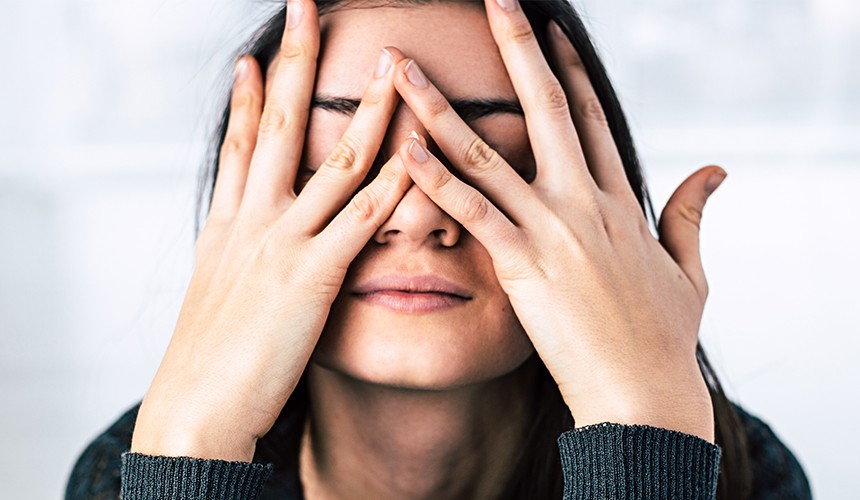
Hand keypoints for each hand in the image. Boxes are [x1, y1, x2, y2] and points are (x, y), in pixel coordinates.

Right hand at [130, 0, 412, 460]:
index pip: (240, 144)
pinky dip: (392, 184)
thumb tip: (244, 243)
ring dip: (366, 109)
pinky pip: (360, 219)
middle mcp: (253, 220)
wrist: (197, 406)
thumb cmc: (209, 360)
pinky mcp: (313, 277)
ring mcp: (283, 243)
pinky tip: (417, 153)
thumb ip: (237, 258)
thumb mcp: (217, 294)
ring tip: (390, 63)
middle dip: (295, 64)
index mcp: (228, 225)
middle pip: (279, 126)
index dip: (248, 97)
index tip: (258, 56)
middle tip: (308, 11)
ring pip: (332, 161)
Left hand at [389, 0, 722, 441]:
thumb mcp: (688, 270)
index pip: (591, 119)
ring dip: (442, 107)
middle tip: (494, 2)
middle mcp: (584, 201)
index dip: (568, 71)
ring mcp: (553, 229)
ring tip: (405, 69)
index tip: (549, 32)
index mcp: (619, 201)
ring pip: (488, 154)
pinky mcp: (524, 264)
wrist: (646, 393)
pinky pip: (473, 213)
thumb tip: (715, 169)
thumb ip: (691, 214)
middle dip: (518, 50)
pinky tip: (405, 149)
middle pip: (546, 109)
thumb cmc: (663, 339)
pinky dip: (437, 180)